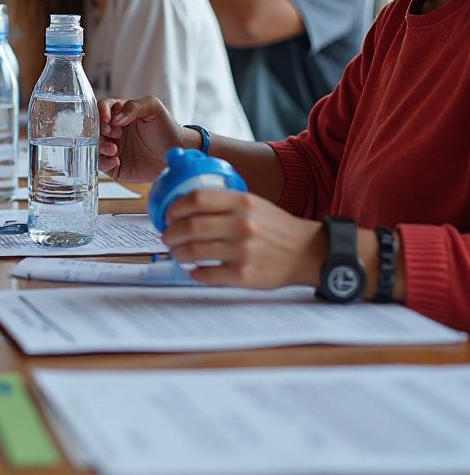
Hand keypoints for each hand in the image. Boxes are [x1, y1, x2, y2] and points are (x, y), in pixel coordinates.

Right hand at [98, 95, 187, 181]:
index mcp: (119, 114)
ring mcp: (112, 147)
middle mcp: (112, 130)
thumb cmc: (166, 128)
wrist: (176, 152)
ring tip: (114, 150)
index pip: (101, 109)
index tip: (108, 119)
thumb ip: (134, 106)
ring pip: (94, 146)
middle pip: (94, 128)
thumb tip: (116, 118)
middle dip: (99, 131)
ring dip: (100, 147)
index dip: (101, 113)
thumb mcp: (153, 108)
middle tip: (113, 134)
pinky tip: (116, 160)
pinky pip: (101, 164)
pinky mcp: (115, 166)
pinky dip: (104, 162)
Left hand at [162, 190, 324, 288]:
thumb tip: (184, 205)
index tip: (168, 214)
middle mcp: (241, 224)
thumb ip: (223, 202)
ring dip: (178, 253)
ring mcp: (243, 251)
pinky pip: (208, 275)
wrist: (307, 252)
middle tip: (167, 236)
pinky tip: (195, 270)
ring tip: (177, 253)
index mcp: (241, 202)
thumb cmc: (275, 226)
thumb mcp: (252, 203)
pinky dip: (195, 273)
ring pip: (194, 251)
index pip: (196, 199)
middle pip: (190, 226)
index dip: (175, 207)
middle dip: (170, 233)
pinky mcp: (245, 275)